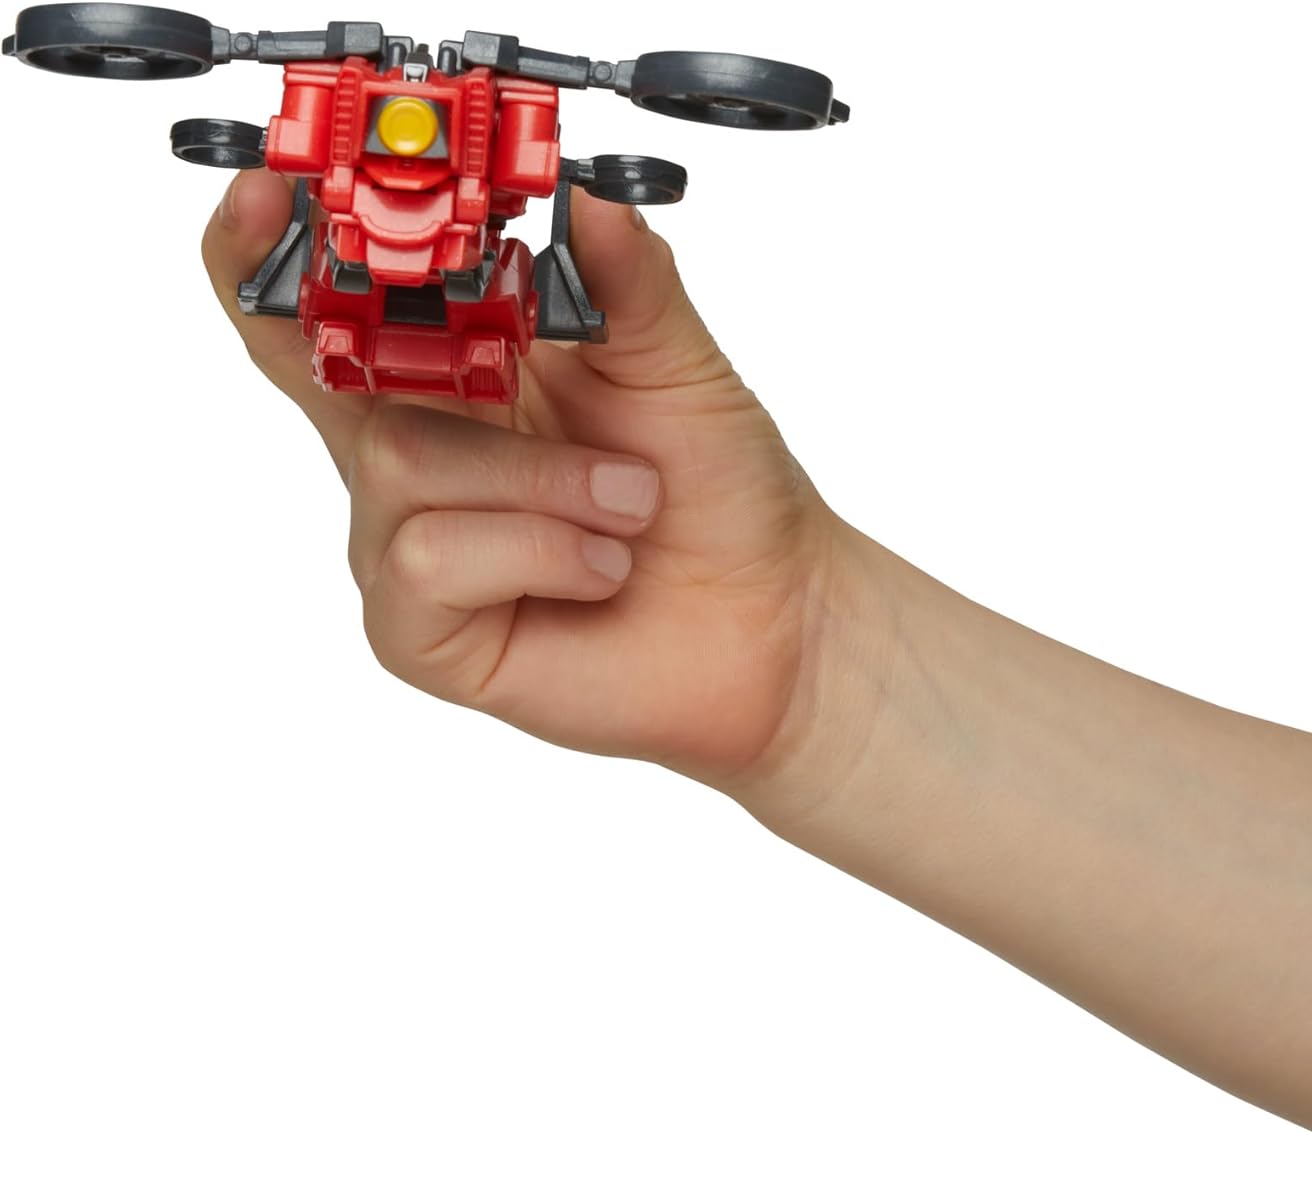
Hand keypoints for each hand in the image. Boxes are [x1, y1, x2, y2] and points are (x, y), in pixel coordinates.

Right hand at [201, 169, 849, 789]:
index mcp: (456, 372)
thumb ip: (625, 279)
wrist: (772, 621)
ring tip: (627, 503)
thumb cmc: (719, 494)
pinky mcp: (420, 631)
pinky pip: (429, 560)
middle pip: (330, 371)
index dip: (270, 249)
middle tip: (520, 364)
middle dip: (429, 351)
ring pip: (399, 463)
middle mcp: (415, 454)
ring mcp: (408, 544)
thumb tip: (582, 194)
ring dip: (543, 479)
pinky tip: (598, 569)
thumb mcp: (678, 364)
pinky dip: (537, 550)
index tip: (271, 192)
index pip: (323, 307)